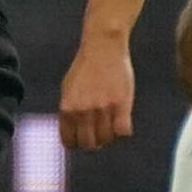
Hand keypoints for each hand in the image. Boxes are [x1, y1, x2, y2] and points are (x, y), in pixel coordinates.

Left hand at [59, 30, 134, 150]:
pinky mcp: (120, 104)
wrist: (103, 46)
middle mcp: (83, 111)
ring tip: (112, 123)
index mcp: (67, 108)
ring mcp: (102, 108)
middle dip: (95, 143)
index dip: (78, 143)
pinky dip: (124, 131)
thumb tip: (71, 131)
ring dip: (111, 136)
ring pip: (107, 139)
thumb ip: (69, 110)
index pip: (70, 142)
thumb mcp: (69, 88)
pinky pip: (123, 132)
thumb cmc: (86, 66)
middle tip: (101, 134)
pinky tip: (123, 121)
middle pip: (90, 145)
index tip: (85, 138)